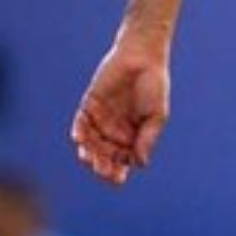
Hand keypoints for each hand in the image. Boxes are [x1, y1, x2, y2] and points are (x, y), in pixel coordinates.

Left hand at [70, 39, 169, 185]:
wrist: (142, 57)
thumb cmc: (154, 86)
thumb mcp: (156, 115)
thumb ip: (147, 138)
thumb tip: (140, 164)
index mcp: (133, 137)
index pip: (122, 161)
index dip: (118, 172)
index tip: (118, 179)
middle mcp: (114, 131)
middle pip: (104, 155)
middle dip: (102, 165)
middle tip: (102, 170)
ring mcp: (100, 120)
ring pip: (90, 144)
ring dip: (89, 152)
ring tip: (89, 157)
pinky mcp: (88, 106)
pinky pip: (80, 124)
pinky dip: (79, 132)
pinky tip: (80, 139)